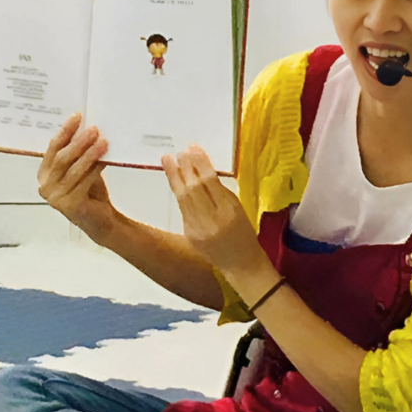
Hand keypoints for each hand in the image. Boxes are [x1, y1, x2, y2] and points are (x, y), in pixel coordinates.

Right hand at [38, 114, 116, 240]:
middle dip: (78, 142)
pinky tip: (105, 158)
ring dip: (89, 153)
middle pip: (61, 158)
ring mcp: (56, 197)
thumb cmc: (89, 192)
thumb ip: (77, 152)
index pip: (52, 148)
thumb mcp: (81, 168)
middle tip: (94, 129)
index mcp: (44, 173)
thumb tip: (86, 125)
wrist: (100, 220)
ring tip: (103, 142)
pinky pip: (84, 181)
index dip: (65, 131)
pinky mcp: (69, 205)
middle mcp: (45, 186)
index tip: (77, 116)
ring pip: (73, 169)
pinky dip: (95, 168)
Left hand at [161, 144, 266, 280]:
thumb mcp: (238, 208)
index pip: (211, 182)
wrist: (240, 263)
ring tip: (168, 159)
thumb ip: (221, 191)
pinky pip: (182, 208)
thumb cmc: (243, 232)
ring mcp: (197, 228)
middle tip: (180, 151)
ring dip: (174, 176)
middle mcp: (212, 220)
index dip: (200, 163)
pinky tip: (174, 179)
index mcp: (229, 211)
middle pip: (194, 189)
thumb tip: (201, 167)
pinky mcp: (189, 233)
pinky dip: (177, 191)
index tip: (194, 148)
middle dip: (185, 167)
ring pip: (183, 197)